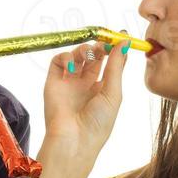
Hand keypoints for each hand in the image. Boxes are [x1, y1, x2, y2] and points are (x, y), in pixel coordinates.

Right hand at [42, 37, 128, 161]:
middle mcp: (86, 84)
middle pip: (93, 56)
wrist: (73, 140)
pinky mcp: (53, 82)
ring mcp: (69, 82)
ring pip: (76, 55)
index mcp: (104, 89)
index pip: (110, 62)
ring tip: (88, 56)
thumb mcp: (113, 92)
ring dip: (83, 50)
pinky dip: (65, 57)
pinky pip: (58, 61)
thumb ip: (117, 66)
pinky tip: (73, 67)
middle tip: (103, 44)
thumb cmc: (98, 123)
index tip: (121, 37)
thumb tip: (125, 41)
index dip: (115, 49)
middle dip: (99, 46)